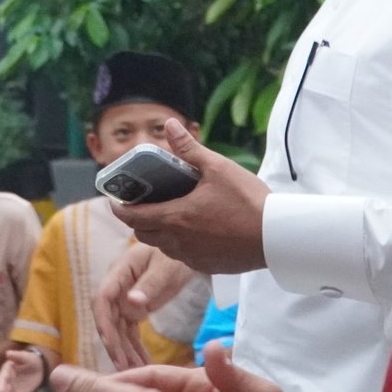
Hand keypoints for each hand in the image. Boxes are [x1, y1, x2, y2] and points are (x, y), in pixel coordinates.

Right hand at [0, 347, 46, 391]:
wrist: (38, 367)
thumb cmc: (30, 359)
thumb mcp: (25, 356)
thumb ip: (17, 356)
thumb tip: (8, 353)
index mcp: (7, 370)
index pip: (3, 377)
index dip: (2, 384)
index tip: (1, 391)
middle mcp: (7, 381)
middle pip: (4, 389)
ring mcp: (12, 389)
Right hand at [94, 243, 195, 370]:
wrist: (187, 248)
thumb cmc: (177, 254)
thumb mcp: (168, 267)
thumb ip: (150, 284)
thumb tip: (130, 303)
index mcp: (121, 270)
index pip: (102, 299)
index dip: (104, 324)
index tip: (112, 346)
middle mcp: (118, 285)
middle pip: (107, 318)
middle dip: (114, 344)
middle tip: (125, 369)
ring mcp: (124, 297)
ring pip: (118, 328)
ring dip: (124, 350)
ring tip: (134, 373)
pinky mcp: (134, 306)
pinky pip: (129, 330)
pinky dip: (133, 347)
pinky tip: (141, 364)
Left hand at [110, 120, 268, 274]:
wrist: (276, 236)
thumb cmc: (248, 201)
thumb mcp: (217, 168)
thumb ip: (189, 148)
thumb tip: (169, 125)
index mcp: (176, 217)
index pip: (133, 217)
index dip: (119, 209)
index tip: (114, 200)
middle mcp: (179, 242)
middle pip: (145, 234)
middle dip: (138, 220)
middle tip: (143, 204)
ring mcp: (193, 257)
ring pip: (163, 247)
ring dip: (159, 232)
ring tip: (169, 214)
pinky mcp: (207, 267)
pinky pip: (183, 256)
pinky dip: (180, 244)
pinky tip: (195, 230)